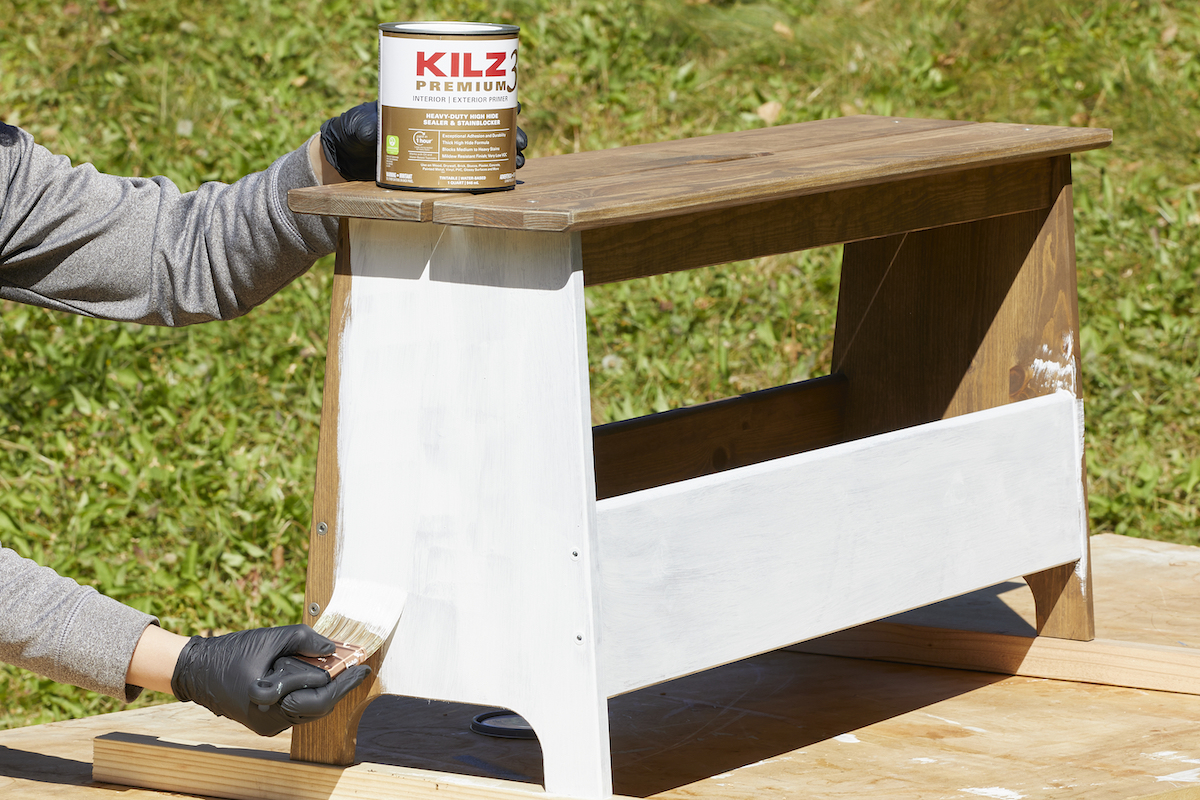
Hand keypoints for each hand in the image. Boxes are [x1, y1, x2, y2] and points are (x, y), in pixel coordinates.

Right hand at [170, 624, 369, 735]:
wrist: (198, 670)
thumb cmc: (232, 652)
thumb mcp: (271, 638)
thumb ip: (304, 639)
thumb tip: (332, 647)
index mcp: (269, 700)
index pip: (320, 697)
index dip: (344, 681)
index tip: (362, 667)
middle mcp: (269, 720)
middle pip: (318, 708)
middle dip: (339, 687)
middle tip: (356, 669)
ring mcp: (267, 725)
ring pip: (309, 712)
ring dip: (325, 692)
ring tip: (340, 670)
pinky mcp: (265, 724)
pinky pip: (296, 712)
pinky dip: (309, 696)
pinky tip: (318, 679)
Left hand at [320, 100, 527, 180]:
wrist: (348, 159)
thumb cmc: (355, 134)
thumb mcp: (360, 127)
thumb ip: (365, 127)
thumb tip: (373, 131)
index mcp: (427, 107)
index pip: (466, 99)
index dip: (493, 99)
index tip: (513, 104)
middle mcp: (441, 126)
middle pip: (483, 125)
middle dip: (507, 132)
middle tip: (520, 142)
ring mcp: (441, 151)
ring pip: (481, 150)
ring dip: (502, 155)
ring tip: (517, 163)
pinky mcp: (437, 174)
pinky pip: (468, 174)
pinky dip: (486, 177)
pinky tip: (502, 182)